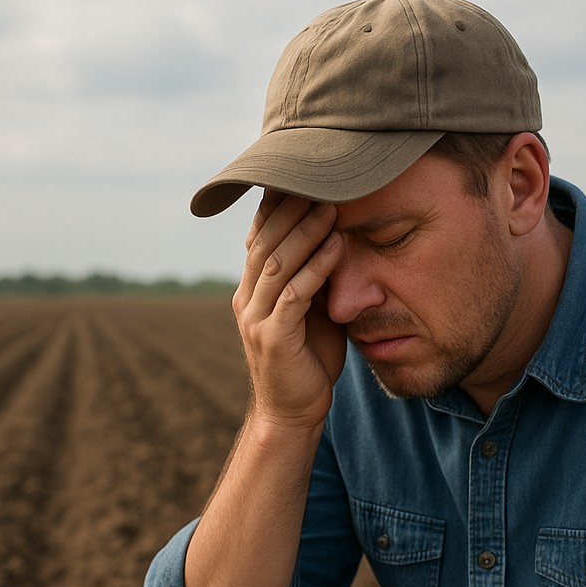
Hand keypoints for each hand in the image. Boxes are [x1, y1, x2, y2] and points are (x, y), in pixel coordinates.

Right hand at [234, 191, 346, 431]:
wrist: (292, 413)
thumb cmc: (307, 360)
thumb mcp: (310, 311)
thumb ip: (313, 277)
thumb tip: (336, 237)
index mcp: (252, 289)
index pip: (260, 234)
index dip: (279, 203)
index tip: (308, 173)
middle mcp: (247, 298)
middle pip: (266, 240)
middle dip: (294, 208)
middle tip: (323, 177)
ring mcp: (256, 318)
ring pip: (278, 262)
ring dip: (307, 231)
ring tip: (334, 204)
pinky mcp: (273, 338)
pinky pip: (294, 295)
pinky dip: (317, 268)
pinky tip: (338, 247)